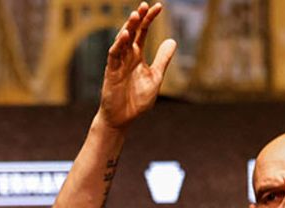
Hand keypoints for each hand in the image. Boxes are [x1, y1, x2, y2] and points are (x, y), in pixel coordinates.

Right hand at [98, 3, 176, 131]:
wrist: (123, 118)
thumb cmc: (137, 100)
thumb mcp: (155, 77)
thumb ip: (162, 60)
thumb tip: (173, 40)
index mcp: (137, 56)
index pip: (143, 32)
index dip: (149, 19)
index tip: (159, 7)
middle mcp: (127, 56)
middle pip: (132, 32)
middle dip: (138, 19)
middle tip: (145, 5)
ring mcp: (118, 63)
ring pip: (122, 40)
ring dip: (128, 28)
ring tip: (135, 15)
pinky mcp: (111, 72)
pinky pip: (114, 55)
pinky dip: (119, 44)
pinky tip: (125, 35)